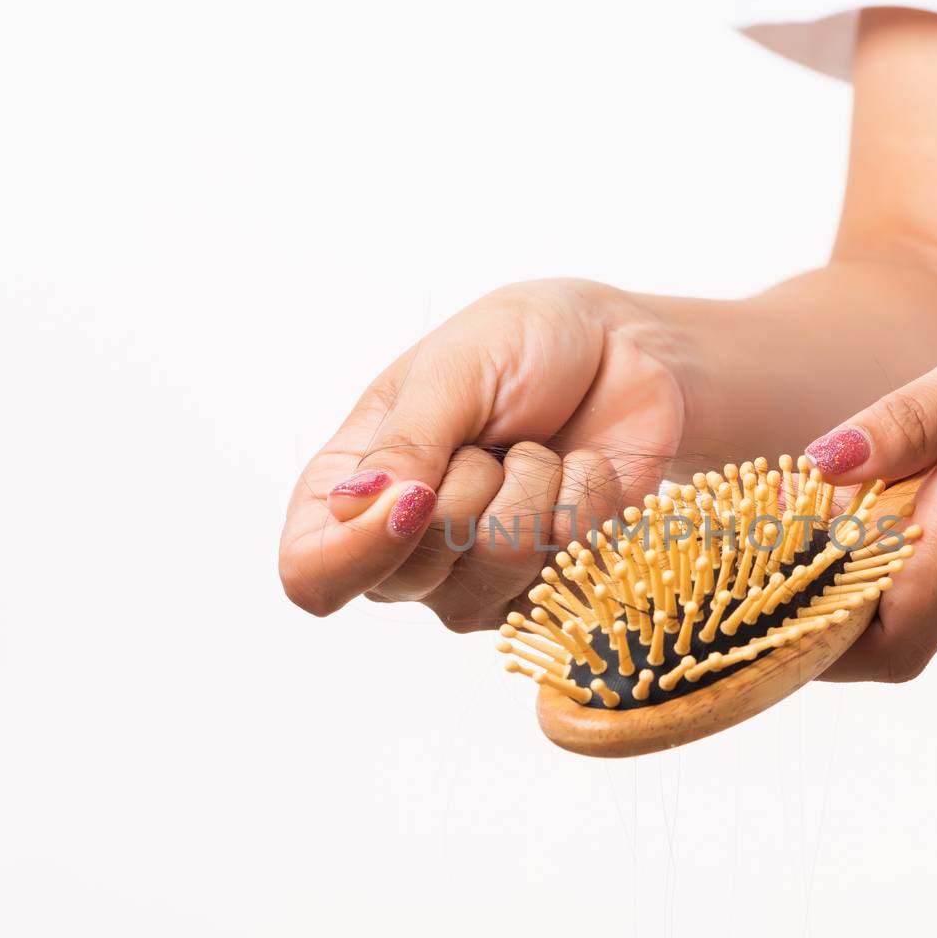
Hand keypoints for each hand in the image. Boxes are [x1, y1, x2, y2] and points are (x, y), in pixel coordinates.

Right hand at [279, 279, 688, 627]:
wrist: (625, 353)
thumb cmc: (524, 348)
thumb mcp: (454, 371)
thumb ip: (407, 442)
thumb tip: (356, 511)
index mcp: (348, 490)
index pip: (311, 574)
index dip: (354, 556)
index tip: (415, 497)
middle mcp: (401, 551)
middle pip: (409, 578)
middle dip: (467, 488)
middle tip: (490, 437)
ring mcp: (476, 579)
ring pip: (494, 573)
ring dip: (532, 488)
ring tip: (537, 447)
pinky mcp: (551, 589)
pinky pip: (566, 570)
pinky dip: (583, 500)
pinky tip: (579, 468)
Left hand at [804, 289, 936, 680]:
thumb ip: (913, 420)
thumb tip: (821, 462)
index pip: (880, 641)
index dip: (811, 638)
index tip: (760, 593)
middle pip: (886, 632)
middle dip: (823, 598)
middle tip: (773, 529)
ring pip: (917, 608)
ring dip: (868, 571)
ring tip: (833, 498)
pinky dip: (914, 555)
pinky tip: (904, 490)